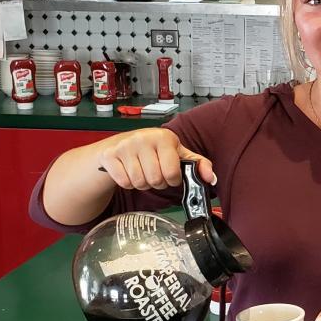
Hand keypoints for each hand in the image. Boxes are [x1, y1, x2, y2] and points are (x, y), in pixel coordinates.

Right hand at [95, 128, 215, 190]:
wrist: (118, 144)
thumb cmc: (151, 149)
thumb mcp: (176, 152)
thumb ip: (197, 164)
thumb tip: (210, 178)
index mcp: (164, 137)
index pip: (173, 173)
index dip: (172, 179)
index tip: (169, 174)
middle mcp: (144, 138)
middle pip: (156, 180)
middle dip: (156, 182)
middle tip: (153, 172)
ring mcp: (125, 146)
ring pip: (139, 183)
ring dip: (142, 184)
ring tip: (141, 171)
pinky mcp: (110, 155)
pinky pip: (124, 183)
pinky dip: (127, 183)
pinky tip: (128, 171)